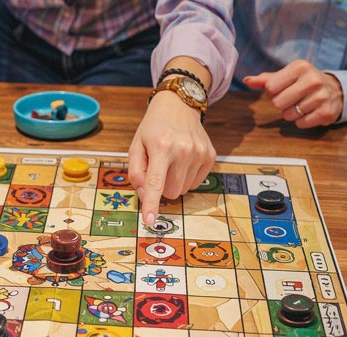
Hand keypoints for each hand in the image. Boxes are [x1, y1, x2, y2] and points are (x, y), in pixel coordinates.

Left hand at [129, 91, 215, 225]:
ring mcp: (200, 153)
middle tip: (158, 167)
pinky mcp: (210, 156)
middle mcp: (183, 150)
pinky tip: (183, 161)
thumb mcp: (136, 146)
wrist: (178, 106)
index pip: (156, 182)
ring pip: (183, 190)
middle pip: (170, 192)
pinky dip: (186, 177)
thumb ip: (136, 172)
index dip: (152, 204)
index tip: (149, 221)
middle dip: (161, 187)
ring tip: (171, 161)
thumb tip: (146, 195)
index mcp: (161, 147)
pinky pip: (196, 183)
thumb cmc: (153, 128)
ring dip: (174, 182)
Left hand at [244, 59, 343, 128]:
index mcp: (300, 67)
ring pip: (288, 115)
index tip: (284, 89)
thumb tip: (247, 80)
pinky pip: (301, 123)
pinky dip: (302, 121)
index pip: (270, 87)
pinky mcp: (326, 112)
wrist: (335, 90)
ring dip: (292, 113)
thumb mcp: (286, 76)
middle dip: (281, 104)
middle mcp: (313, 79)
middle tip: (293, 99)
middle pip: (277, 103)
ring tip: (302, 104)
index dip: (273, 92)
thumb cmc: (303, 82)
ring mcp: (322, 96)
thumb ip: (265, 80)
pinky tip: (310, 112)